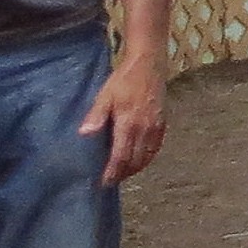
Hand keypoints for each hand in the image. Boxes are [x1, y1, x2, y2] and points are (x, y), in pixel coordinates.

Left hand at [80, 55, 166, 184]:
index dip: (112, 172)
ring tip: (122, 174)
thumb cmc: (124, 80)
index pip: (120, 156)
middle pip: (134, 161)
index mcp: (129, 123)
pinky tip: (139, 161)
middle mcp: (145, 129)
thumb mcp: (105, 95)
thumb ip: (96, 115)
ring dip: (134, 169)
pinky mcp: (162, 125)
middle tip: (110, 181)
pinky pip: (155, 149)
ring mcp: (156, 128)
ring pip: (146, 157)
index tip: (104, 182)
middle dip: (122, 173)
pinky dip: (146, 159)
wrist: (148, 65)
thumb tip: (84, 134)